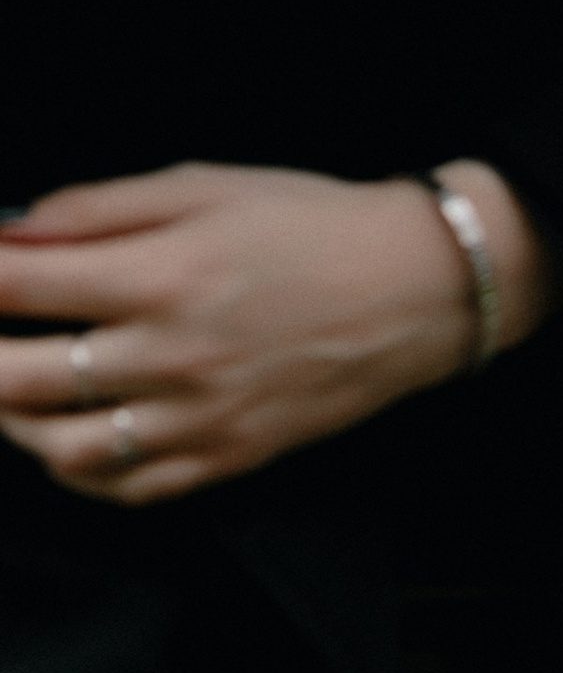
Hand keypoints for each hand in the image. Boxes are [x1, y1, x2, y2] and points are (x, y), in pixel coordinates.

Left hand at [0, 158, 554, 504]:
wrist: (413, 290)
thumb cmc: (310, 226)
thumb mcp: (198, 185)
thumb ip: (98, 209)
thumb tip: (14, 230)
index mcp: (158, 276)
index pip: (15, 287)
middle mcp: (172, 357)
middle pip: (18, 380)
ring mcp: (201, 419)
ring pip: (65, 450)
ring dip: (18, 424)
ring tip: (14, 392)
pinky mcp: (230, 456)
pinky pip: (132, 487)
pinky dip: (81, 470)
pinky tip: (70, 438)